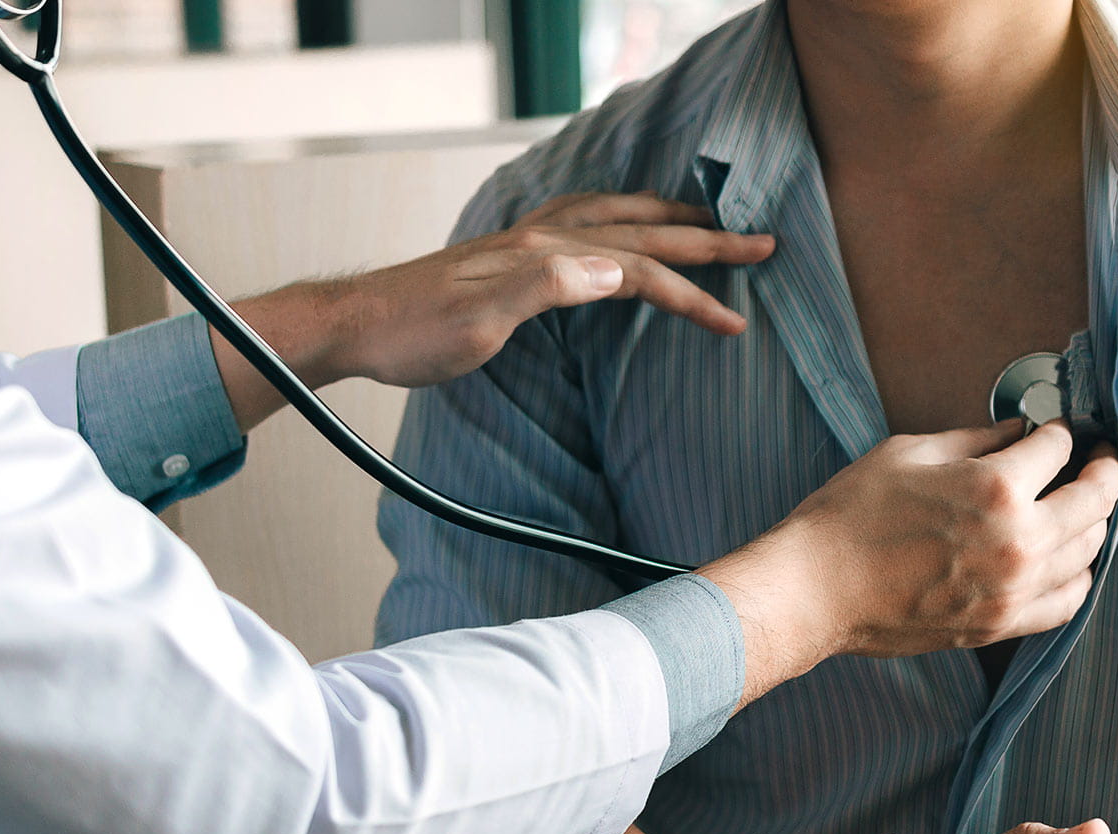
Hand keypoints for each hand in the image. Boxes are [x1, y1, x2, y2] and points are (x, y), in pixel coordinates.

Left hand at [209, 193, 774, 429]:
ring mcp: (524, 243)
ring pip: (613, 216)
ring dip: (665, 219)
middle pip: (639, 232)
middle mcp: (540, 239)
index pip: (638, 270)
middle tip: (762, 243)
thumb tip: (617, 272)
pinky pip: (581, 221)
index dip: (692, 293)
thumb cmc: (413, 334)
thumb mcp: (480, 323)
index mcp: (544, 256)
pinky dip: (618, 219)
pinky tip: (618, 229)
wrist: (355, 324)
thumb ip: (548, 289)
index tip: (739, 320)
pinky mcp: (508, 255)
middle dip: (704, 239)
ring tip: (705, 222)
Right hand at [700, 420, 1117, 704]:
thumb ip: (973, 441)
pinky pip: (1068, 601)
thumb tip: (1016, 432)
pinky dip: (1078, 575)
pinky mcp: (1001, 624)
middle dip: (1102, 470)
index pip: (1057, 449)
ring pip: (1089, 550)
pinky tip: (1069, 559)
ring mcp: (1014, 589)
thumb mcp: (907, 453)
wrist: (815, 588)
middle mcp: (1018, 540)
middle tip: (1099, 459)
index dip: (1061, 432)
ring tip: (1084, 505)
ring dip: (1094, 521)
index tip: (1058, 429)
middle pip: (1093, 499)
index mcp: (994, 487)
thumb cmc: (849, 516)